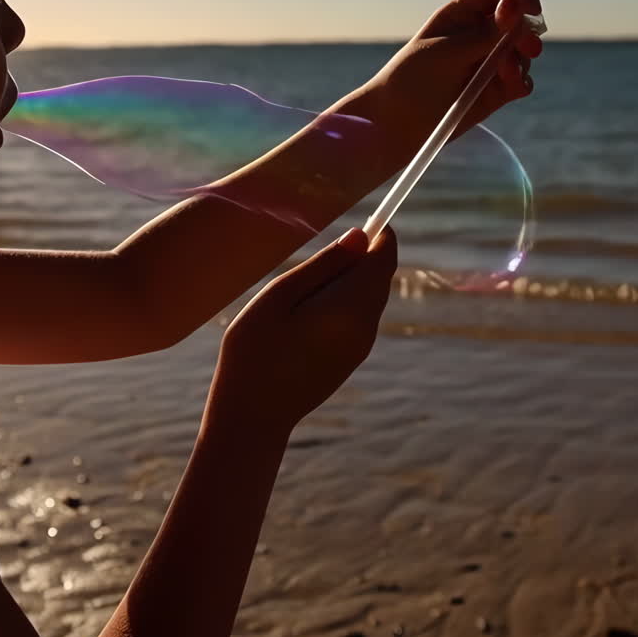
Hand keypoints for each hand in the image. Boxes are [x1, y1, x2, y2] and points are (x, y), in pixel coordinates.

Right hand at [206, 227, 397, 432]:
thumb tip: (361, 236)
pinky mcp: (351, 360)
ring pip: (370, 298)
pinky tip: (306, 314)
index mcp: (350, 307)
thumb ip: (323, 265)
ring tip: (303, 289)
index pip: (384, 257)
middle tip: (323, 253)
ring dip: (350, 281)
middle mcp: (365, 327)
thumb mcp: (279, 296)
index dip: (380, 233)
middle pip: (379, 277)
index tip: (365, 220)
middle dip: (363, 256)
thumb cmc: (255, 351)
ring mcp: (361, 347)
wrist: (253, 415)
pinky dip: (344, 303)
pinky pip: (359, 318)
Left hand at [351, 0, 543, 164]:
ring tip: (504, 75)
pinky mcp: (494, 91)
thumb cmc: (412, 80)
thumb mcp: (447, 52)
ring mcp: (487, 63)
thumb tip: (516, 8)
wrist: (397, 123)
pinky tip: (512, 87)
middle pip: (518, 23)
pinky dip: (521, 82)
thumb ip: (484, 34)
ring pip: (522, 53)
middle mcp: (478, 35)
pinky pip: (520, 81)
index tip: (531, 8)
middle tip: (529, 48)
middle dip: (526, 33)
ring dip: (520, 61)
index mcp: (461, 15)